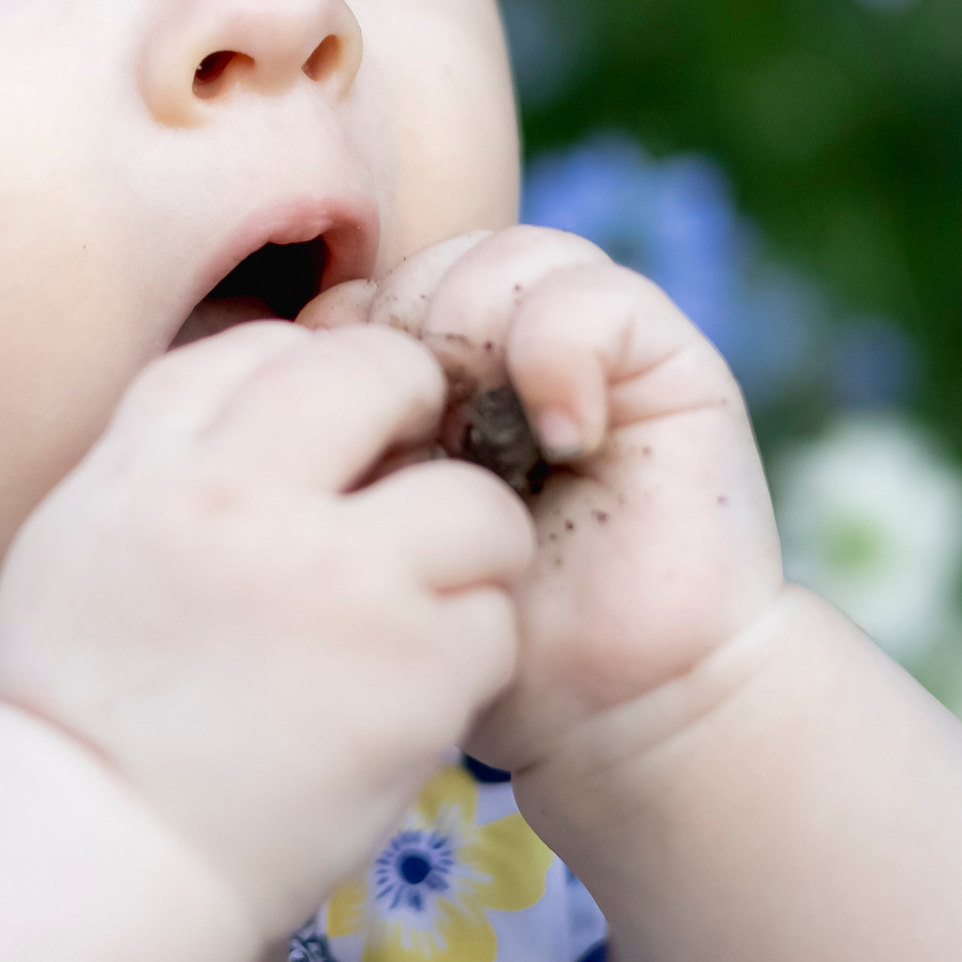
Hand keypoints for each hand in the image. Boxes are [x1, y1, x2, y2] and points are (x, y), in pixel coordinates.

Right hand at [0, 320, 533, 941]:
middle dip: (418, 413)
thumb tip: (258, 389)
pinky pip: (494, 623)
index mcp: (154, 463)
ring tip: (422, 609)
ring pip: (475, 504)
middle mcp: (248, 499)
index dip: (316, 383)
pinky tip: (413, 693)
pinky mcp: (414, 672)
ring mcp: (342, 583)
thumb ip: (157, 456)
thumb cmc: (81, 713)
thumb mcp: (75, 543)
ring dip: (465, 550)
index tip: (330, 441)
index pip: (266, 350)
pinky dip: (468, 656)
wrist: (106, 860)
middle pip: (383, 375)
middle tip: (411, 487)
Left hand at [304, 227, 782, 781]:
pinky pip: (596, 295)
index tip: (348, 450)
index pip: (357, 297)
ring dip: (477, 340)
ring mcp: (586, 348)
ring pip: (504, 257)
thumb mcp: (382, 536)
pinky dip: (563, 352)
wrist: (618, 704)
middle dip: (404, 344)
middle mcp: (503, 351)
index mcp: (425, 386)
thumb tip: (295, 347)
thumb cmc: (486, 638)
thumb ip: (342, 441)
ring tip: (483, 440)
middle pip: (424, 265)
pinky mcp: (665, 361)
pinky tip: (561, 440)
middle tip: (419, 448)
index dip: (340, 356)